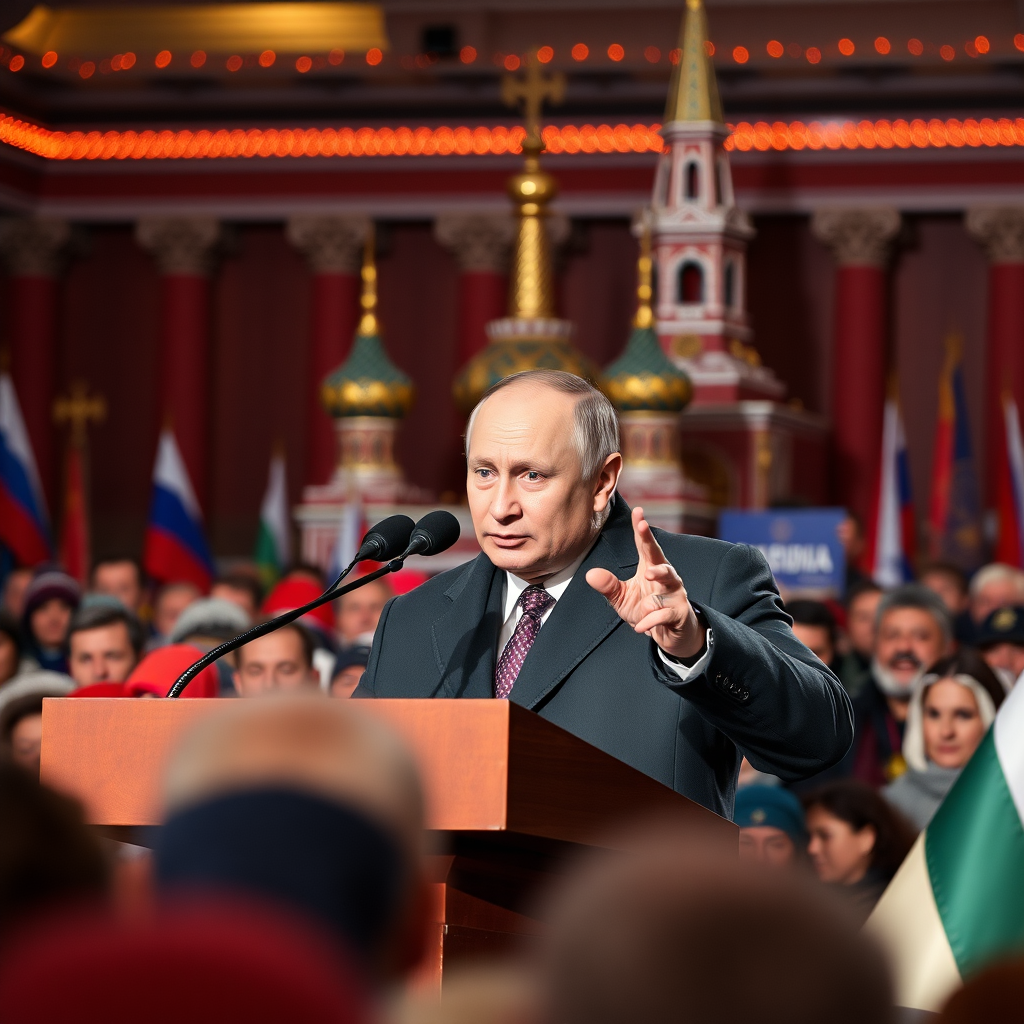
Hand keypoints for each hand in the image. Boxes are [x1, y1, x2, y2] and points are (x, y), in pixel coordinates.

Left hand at [586, 506, 703, 658]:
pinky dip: (652, 619)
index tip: (638, 511)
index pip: (645, 545)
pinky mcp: (679, 613)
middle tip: (642, 527)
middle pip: (658, 555)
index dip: (641, 528)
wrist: (668, 635)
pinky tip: (640, 626)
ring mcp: (674, 594)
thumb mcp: (622, 599)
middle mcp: (665, 577)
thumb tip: (590, 574)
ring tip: (647, 574)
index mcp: (650, 568)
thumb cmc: (646, 610)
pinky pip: (665, 613)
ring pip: (670, 579)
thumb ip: (609, 586)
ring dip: (659, 574)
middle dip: (651, 541)